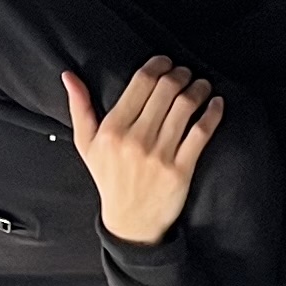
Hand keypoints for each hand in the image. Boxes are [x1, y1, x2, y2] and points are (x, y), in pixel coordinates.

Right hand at [65, 60, 223, 243]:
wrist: (130, 223)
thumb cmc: (109, 179)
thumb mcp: (86, 145)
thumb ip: (79, 108)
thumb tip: (69, 76)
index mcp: (112, 129)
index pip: (141, 82)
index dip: (159, 65)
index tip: (167, 62)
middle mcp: (135, 140)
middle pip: (166, 89)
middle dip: (181, 74)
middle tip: (186, 73)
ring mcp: (159, 155)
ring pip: (185, 106)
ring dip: (199, 89)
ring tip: (202, 85)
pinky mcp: (180, 170)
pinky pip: (201, 132)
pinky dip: (212, 113)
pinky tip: (216, 104)